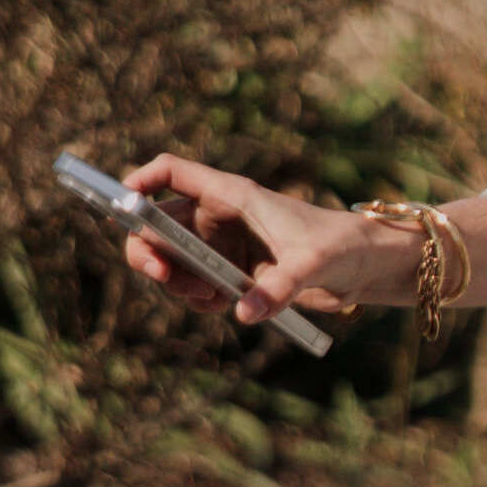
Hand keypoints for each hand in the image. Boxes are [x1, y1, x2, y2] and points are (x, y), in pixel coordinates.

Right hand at [126, 151, 408, 334]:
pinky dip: (202, 299)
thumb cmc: (342, 246)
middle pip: (158, 225)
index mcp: (231, 194)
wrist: (366, 267)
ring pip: (174, 261)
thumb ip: (279, 287)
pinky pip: (198, 286)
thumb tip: (244, 314)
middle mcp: (219, 216)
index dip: (137, 182)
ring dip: (178, 283)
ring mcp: (223, 246)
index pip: (169, 173)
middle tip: (162, 276)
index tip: (120, 207)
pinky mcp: (233, 273)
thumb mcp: (313, 263)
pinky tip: (230, 306)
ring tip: (209, 298)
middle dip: (149, 252)